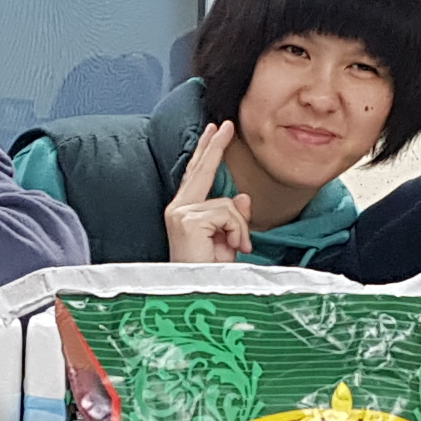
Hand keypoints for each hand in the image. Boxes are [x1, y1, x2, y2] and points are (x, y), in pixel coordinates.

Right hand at [161, 122, 254, 264]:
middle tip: (227, 125)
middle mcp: (177, 209)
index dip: (207, 150)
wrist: (198, 295)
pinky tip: (231, 248)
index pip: (196, 174)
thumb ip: (234, 218)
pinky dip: (237, 231)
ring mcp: (180, 213)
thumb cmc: (209, 274)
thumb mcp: (227, 241)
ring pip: (226, 203)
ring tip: (236, 248)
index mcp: (183, 212)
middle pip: (200, 170)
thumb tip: (243, 196)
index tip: (216, 129)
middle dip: (216, 146)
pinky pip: (228, 213)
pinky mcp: (188, 220)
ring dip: (239, 227)